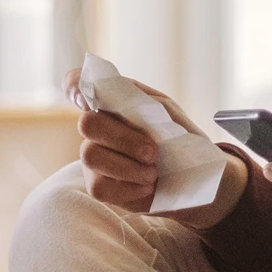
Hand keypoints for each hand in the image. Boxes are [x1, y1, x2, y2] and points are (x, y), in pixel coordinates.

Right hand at [63, 68, 244, 223]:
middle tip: (152, 152)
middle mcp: (99, 126)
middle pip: (87, 124)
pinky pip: (98, 186)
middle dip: (122, 139)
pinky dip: (127, 188)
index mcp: (114, 102)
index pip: (76, 83)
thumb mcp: (170, 115)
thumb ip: (143, 103)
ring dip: (128, 166)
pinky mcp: (99, 186)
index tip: (89, 101)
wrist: (197, 180)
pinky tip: (146, 186)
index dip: (73, 87)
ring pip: (90, 156)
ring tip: (154, 172)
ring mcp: (94, 156)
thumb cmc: (181, 141)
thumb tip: (119, 97)